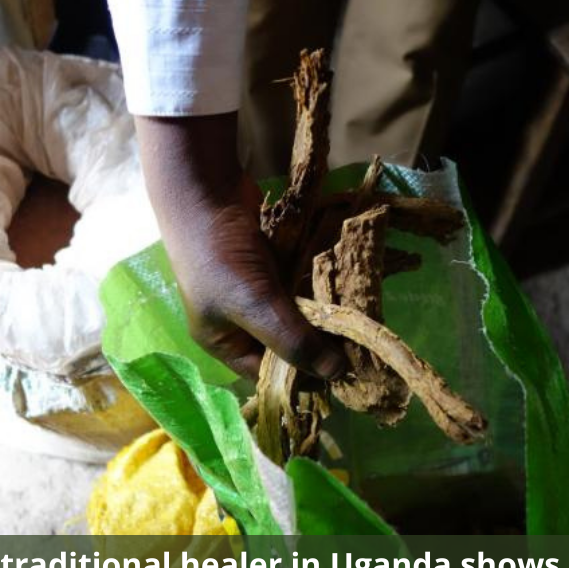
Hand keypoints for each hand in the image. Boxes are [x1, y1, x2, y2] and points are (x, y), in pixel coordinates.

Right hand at [134, 114, 346, 379]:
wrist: (207, 190)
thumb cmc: (218, 256)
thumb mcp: (254, 305)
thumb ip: (293, 340)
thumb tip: (337, 374)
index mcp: (224, 343)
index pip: (269, 374)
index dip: (304, 378)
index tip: (346, 375)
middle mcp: (241, 323)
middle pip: (288, 346)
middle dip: (319, 345)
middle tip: (361, 347)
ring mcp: (258, 293)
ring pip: (299, 316)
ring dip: (325, 316)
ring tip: (361, 322)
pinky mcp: (274, 267)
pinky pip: (303, 287)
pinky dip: (322, 290)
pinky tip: (349, 291)